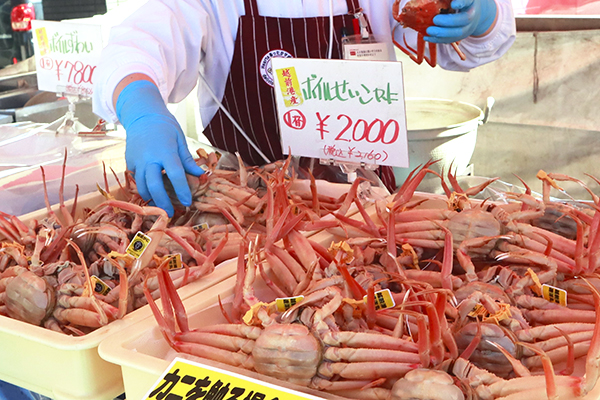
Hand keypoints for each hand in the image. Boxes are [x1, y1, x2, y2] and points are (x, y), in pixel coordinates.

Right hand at [116, 80, 203, 216]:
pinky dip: (144, 187)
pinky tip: (152, 191)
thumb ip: (188, 160)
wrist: (142, 115)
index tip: (187, 202)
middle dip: (163, 203)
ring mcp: (137, 161)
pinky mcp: (129, 162)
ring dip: (152, 198)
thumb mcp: (180, 140)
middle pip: (154, 186)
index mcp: (166, 152)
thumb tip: (201, 176)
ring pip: (142, 187)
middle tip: (171, 213)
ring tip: (161, 205)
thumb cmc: (165, 127)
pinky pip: (136, 180)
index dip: (182, 191)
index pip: (176, 175)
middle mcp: (149, 158)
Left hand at [425, 0, 496, 43]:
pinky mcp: (460, 37)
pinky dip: (438, 40)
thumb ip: (447, 0)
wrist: (472, 14)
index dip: (461, 3)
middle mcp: (471, 15)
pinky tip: (427, 37)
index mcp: (470, 3)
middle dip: (449, 21)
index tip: (453, 4)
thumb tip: (435, 0)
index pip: (467, 2)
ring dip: (442, 34)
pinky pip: (450, 40)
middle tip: (435, 19)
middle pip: (464, 20)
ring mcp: (467, 28)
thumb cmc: (461, 3)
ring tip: (428, 31)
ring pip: (457, 33)